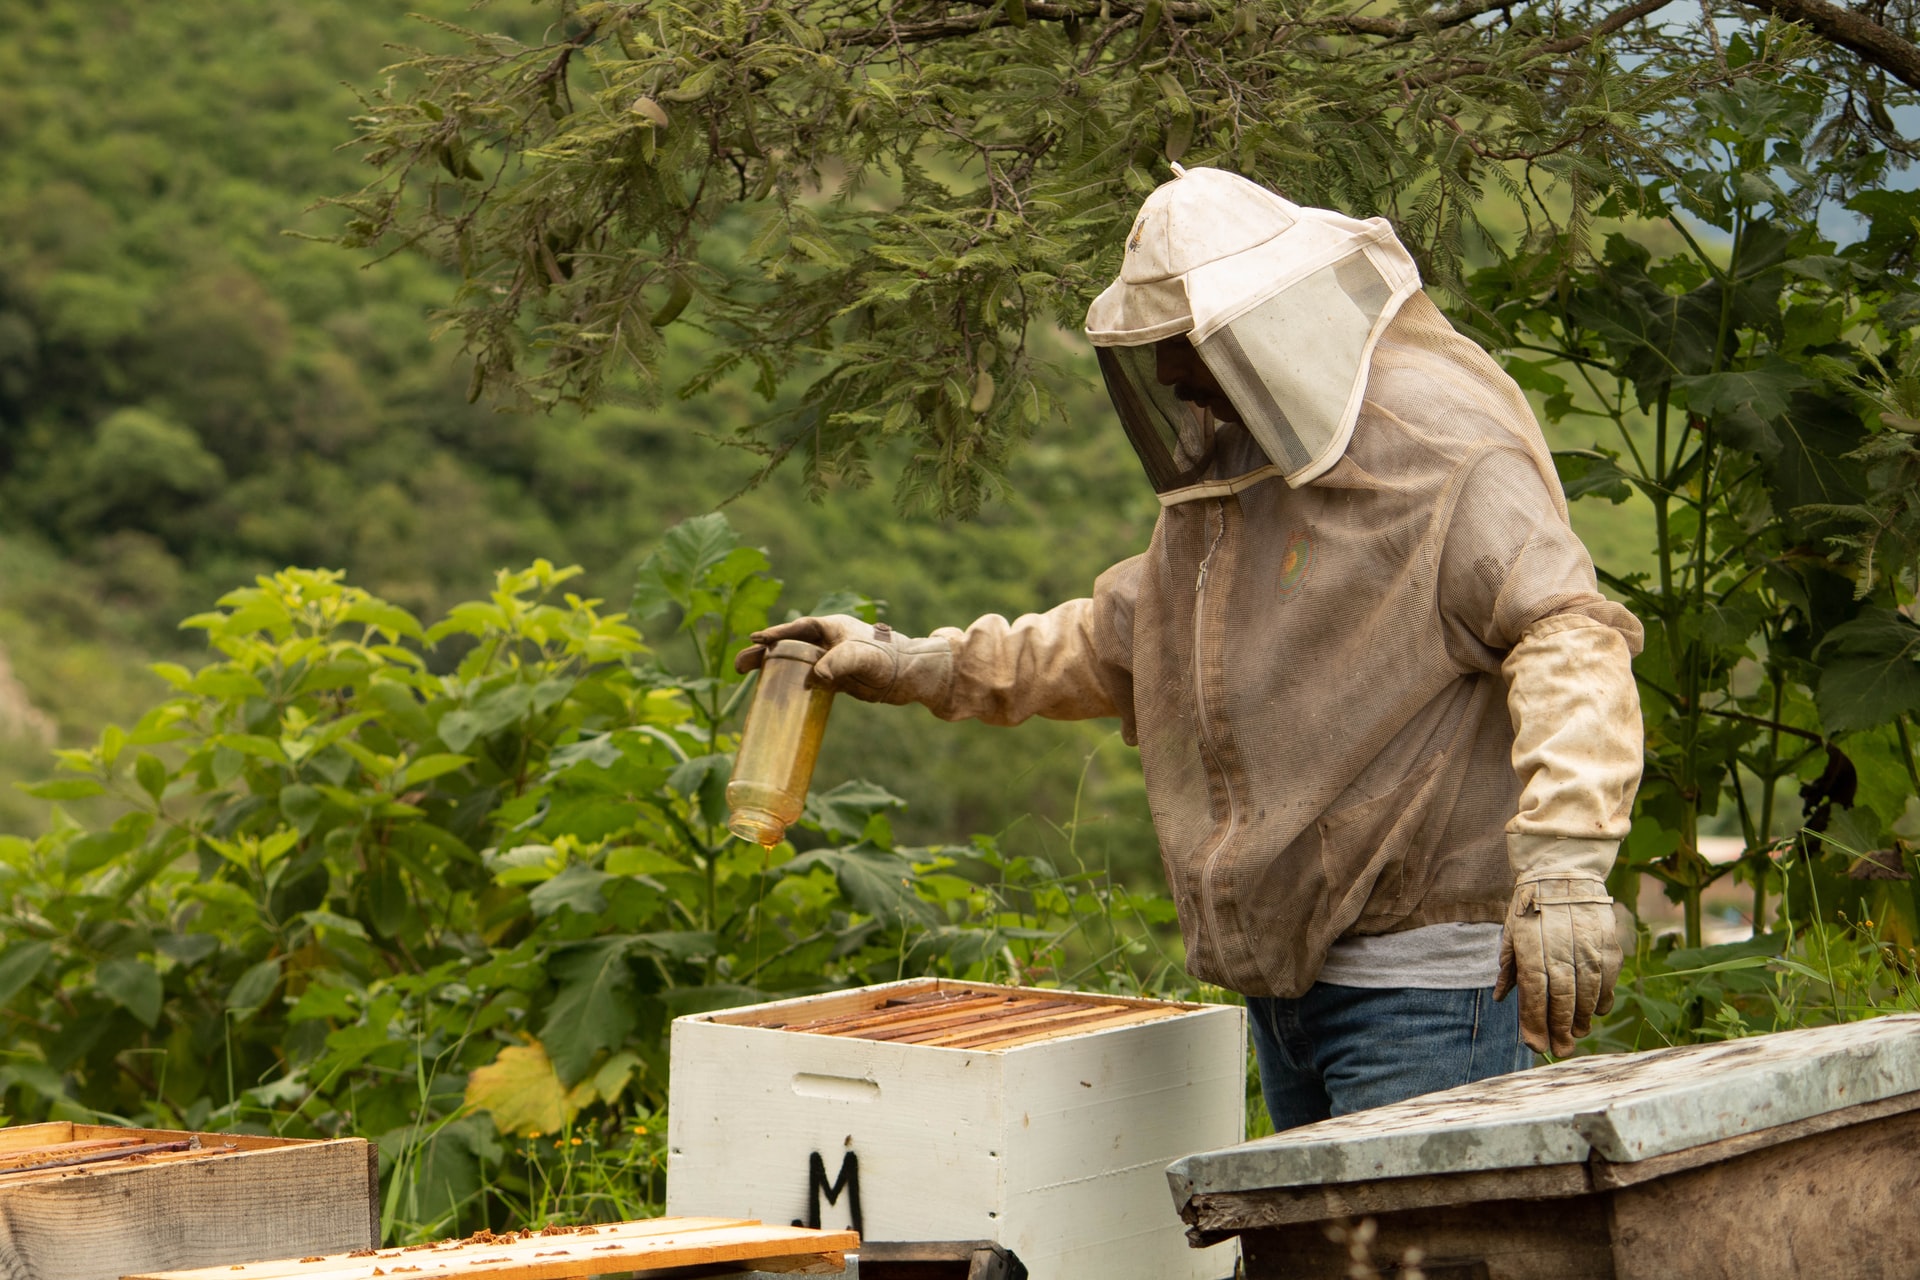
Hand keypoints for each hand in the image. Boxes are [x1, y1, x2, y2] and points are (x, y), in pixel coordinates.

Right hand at [733, 615, 952, 707]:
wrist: (910, 675)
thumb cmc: (889, 659)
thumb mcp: (864, 659)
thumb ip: (841, 663)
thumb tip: (818, 676)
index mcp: (830, 627)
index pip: (796, 629)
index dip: (775, 634)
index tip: (755, 639)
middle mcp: (826, 641)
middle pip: (787, 645)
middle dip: (762, 652)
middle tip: (739, 665)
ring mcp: (827, 660)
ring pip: (791, 662)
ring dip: (769, 668)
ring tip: (742, 676)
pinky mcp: (832, 679)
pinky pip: (803, 679)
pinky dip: (786, 684)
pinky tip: (772, 695)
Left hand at [1493, 874, 1621, 1056]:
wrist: (1563, 873)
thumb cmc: (1530, 906)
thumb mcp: (1511, 932)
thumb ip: (1509, 967)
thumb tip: (1501, 998)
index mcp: (1532, 949)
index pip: (1534, 995)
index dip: (1535, 1024)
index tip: (1535, 1046)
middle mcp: (1561, 951)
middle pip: (1562, 1001)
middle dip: (1560, 1031)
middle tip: (1559, 1051)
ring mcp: (1588, 949)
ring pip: (1587, 995)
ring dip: (1581, 1020)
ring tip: (1575, 1034)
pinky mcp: (1608, 946)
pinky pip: (1607, 982)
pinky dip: (1601, 1001)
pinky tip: (1594, 1012)